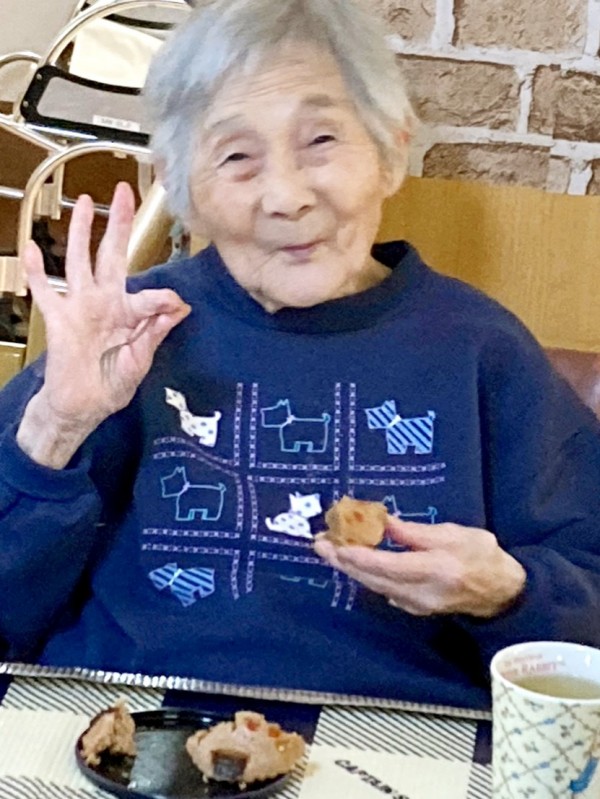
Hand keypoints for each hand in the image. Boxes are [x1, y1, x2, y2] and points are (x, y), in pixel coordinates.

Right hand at [17, 182, 190, 467]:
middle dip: (119, 225)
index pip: (149, 297)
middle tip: (125, 195)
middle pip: (112, 256)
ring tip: (84, 204)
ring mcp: (80, 308)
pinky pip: (45, 290)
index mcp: (129, 315)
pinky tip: (32, 247)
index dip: (162, 298)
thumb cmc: (111, 386)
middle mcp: (105, 304)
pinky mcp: (58, 319)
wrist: (82, 407)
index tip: (175, 302)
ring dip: (82, 232)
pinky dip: (37, 271)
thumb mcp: (139, 362)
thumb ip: (155, 334)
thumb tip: (180, 309)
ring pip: (79, 262)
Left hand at [314, 516, 525, 617]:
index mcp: (434, 570)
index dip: (361, 556)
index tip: (337, 546)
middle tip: (319, 543)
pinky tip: (351, 561)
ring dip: (349, 568)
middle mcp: (421, 592)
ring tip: (328, 549)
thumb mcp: (452, 534)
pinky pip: (382, 589)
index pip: (389, 566)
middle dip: (344, 561)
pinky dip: (364, 574)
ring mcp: (416, 604)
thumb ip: (415, 532)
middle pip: (374, 578)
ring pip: (374, 586)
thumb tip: (383, 522)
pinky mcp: (413, 607)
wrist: (500, 592)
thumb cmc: (480, 555)